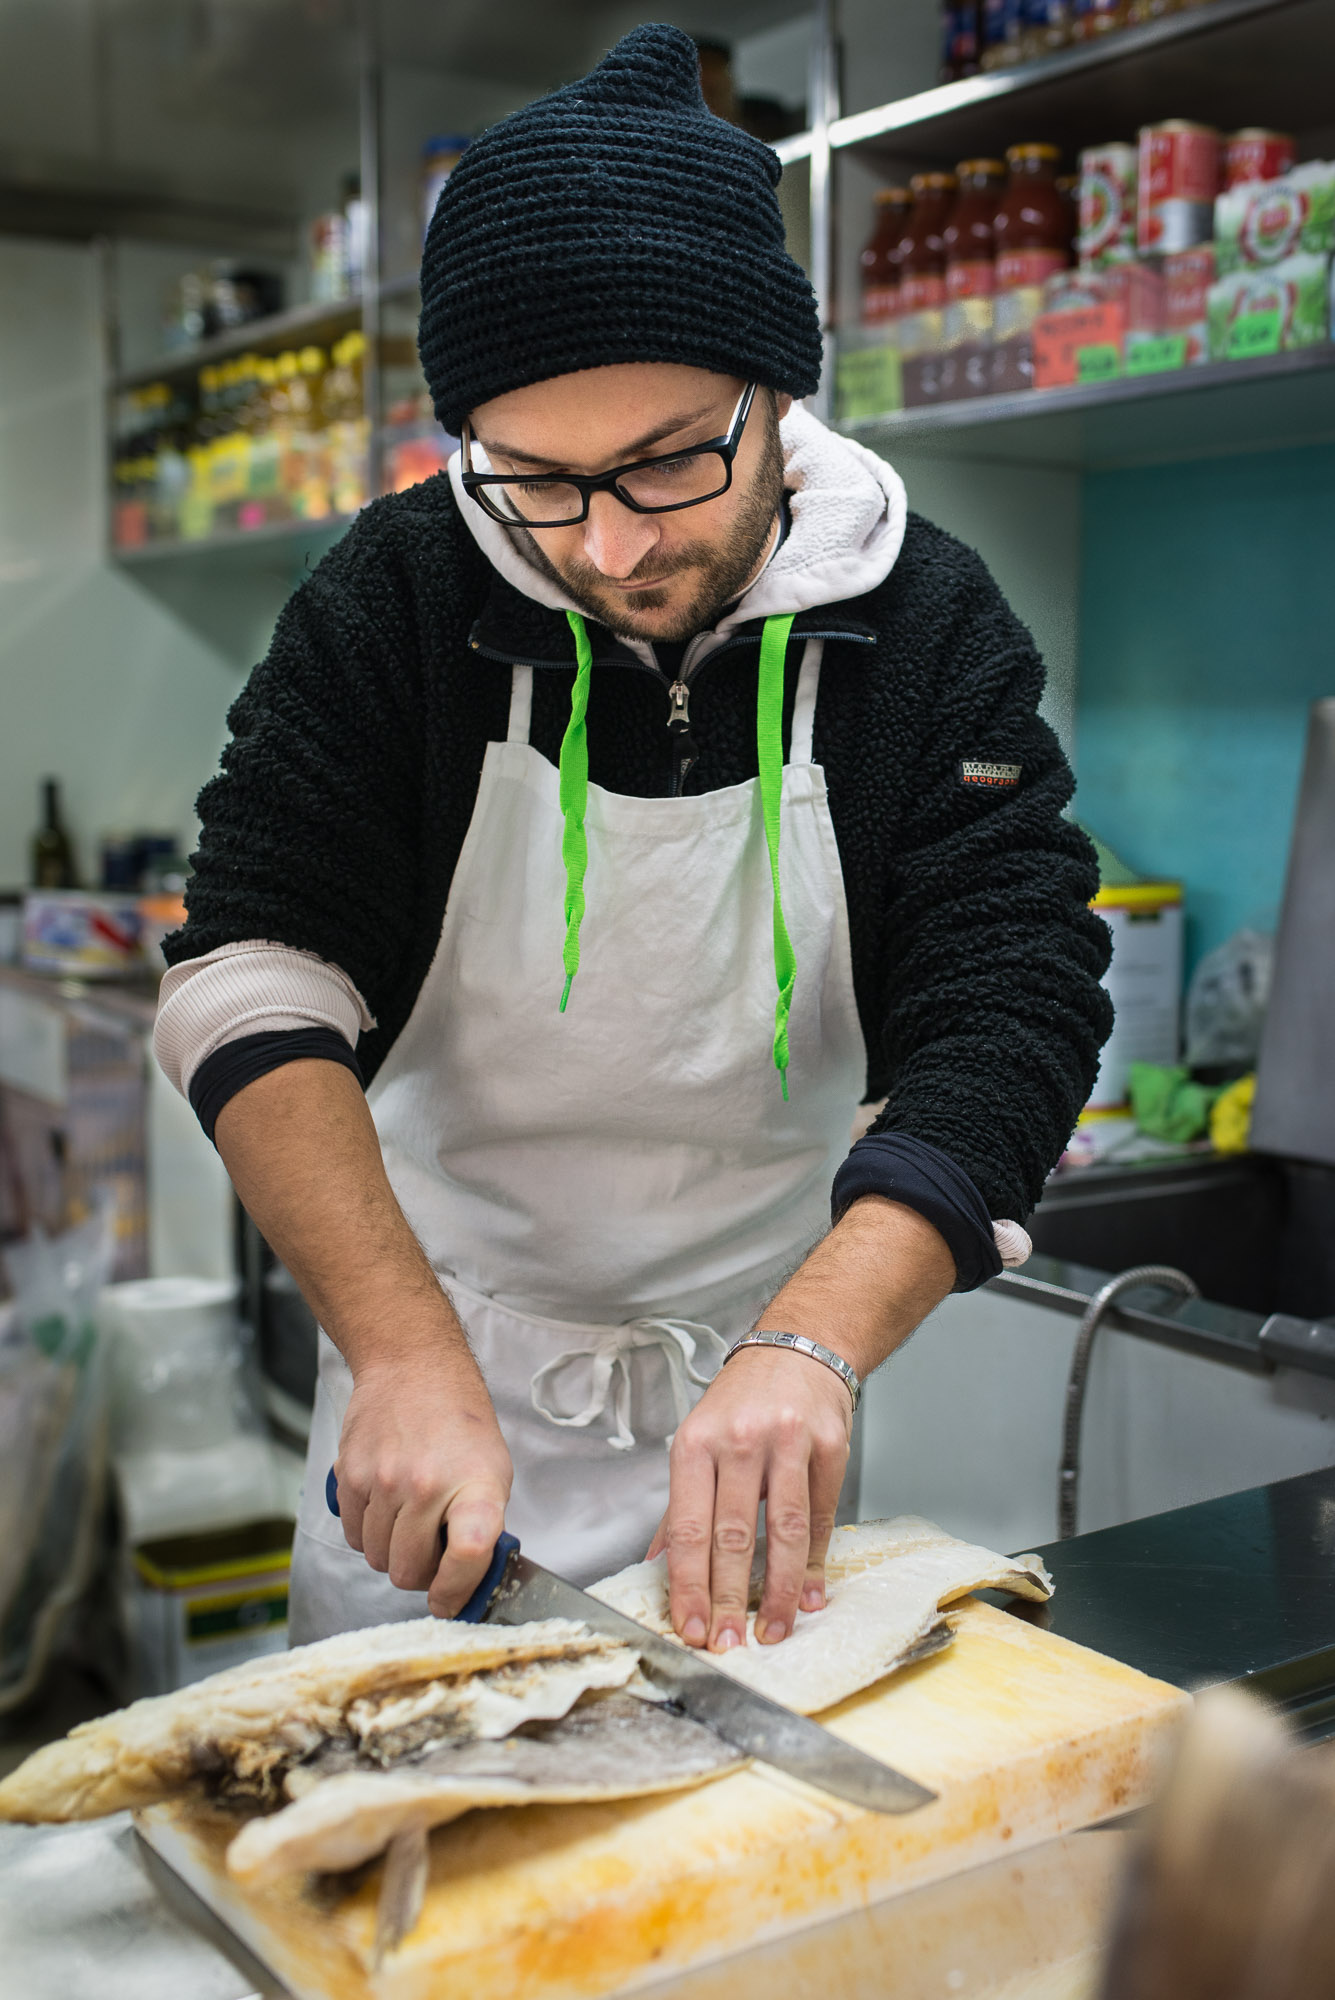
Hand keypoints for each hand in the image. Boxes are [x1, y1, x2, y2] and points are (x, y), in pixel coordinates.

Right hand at [333, 1355, 512, 1617]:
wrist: (413, 1366)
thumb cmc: (460, 1422)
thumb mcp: (494, 1470)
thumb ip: (483, 1526)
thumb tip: (468, 1584)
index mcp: (474, 1485)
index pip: (468, 1554)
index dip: (457, 1591)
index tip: (450, 1602)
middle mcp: (427, 1485)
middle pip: (409, 1572)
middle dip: (421, 1574)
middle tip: (432, 1551)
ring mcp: (383, 1481)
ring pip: (378, 1560)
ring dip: (394, 1552)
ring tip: (411, 1520)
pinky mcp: (349, 1476)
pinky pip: (353, 1536)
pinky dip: (369, 1534)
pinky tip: (386, 1507)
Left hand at [648, 1345, 851, 1650]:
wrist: (797, 1350)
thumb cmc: (742, 1402)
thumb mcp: (698, 1441)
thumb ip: (681, 1506)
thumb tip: (656, 1563)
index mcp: (695, 1444)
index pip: (687, 1526)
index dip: (688, 1583)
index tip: (690, 1626)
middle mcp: (738, 1441)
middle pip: (732, 1534)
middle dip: (728, 1597)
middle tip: (727, 1643)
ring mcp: (786, 1442)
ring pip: (783, 1531)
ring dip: (779, 1590)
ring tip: (773, 1630)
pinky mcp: (829, 1446)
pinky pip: (822, 1515)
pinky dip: (815, 1562)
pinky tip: (809, 1594)